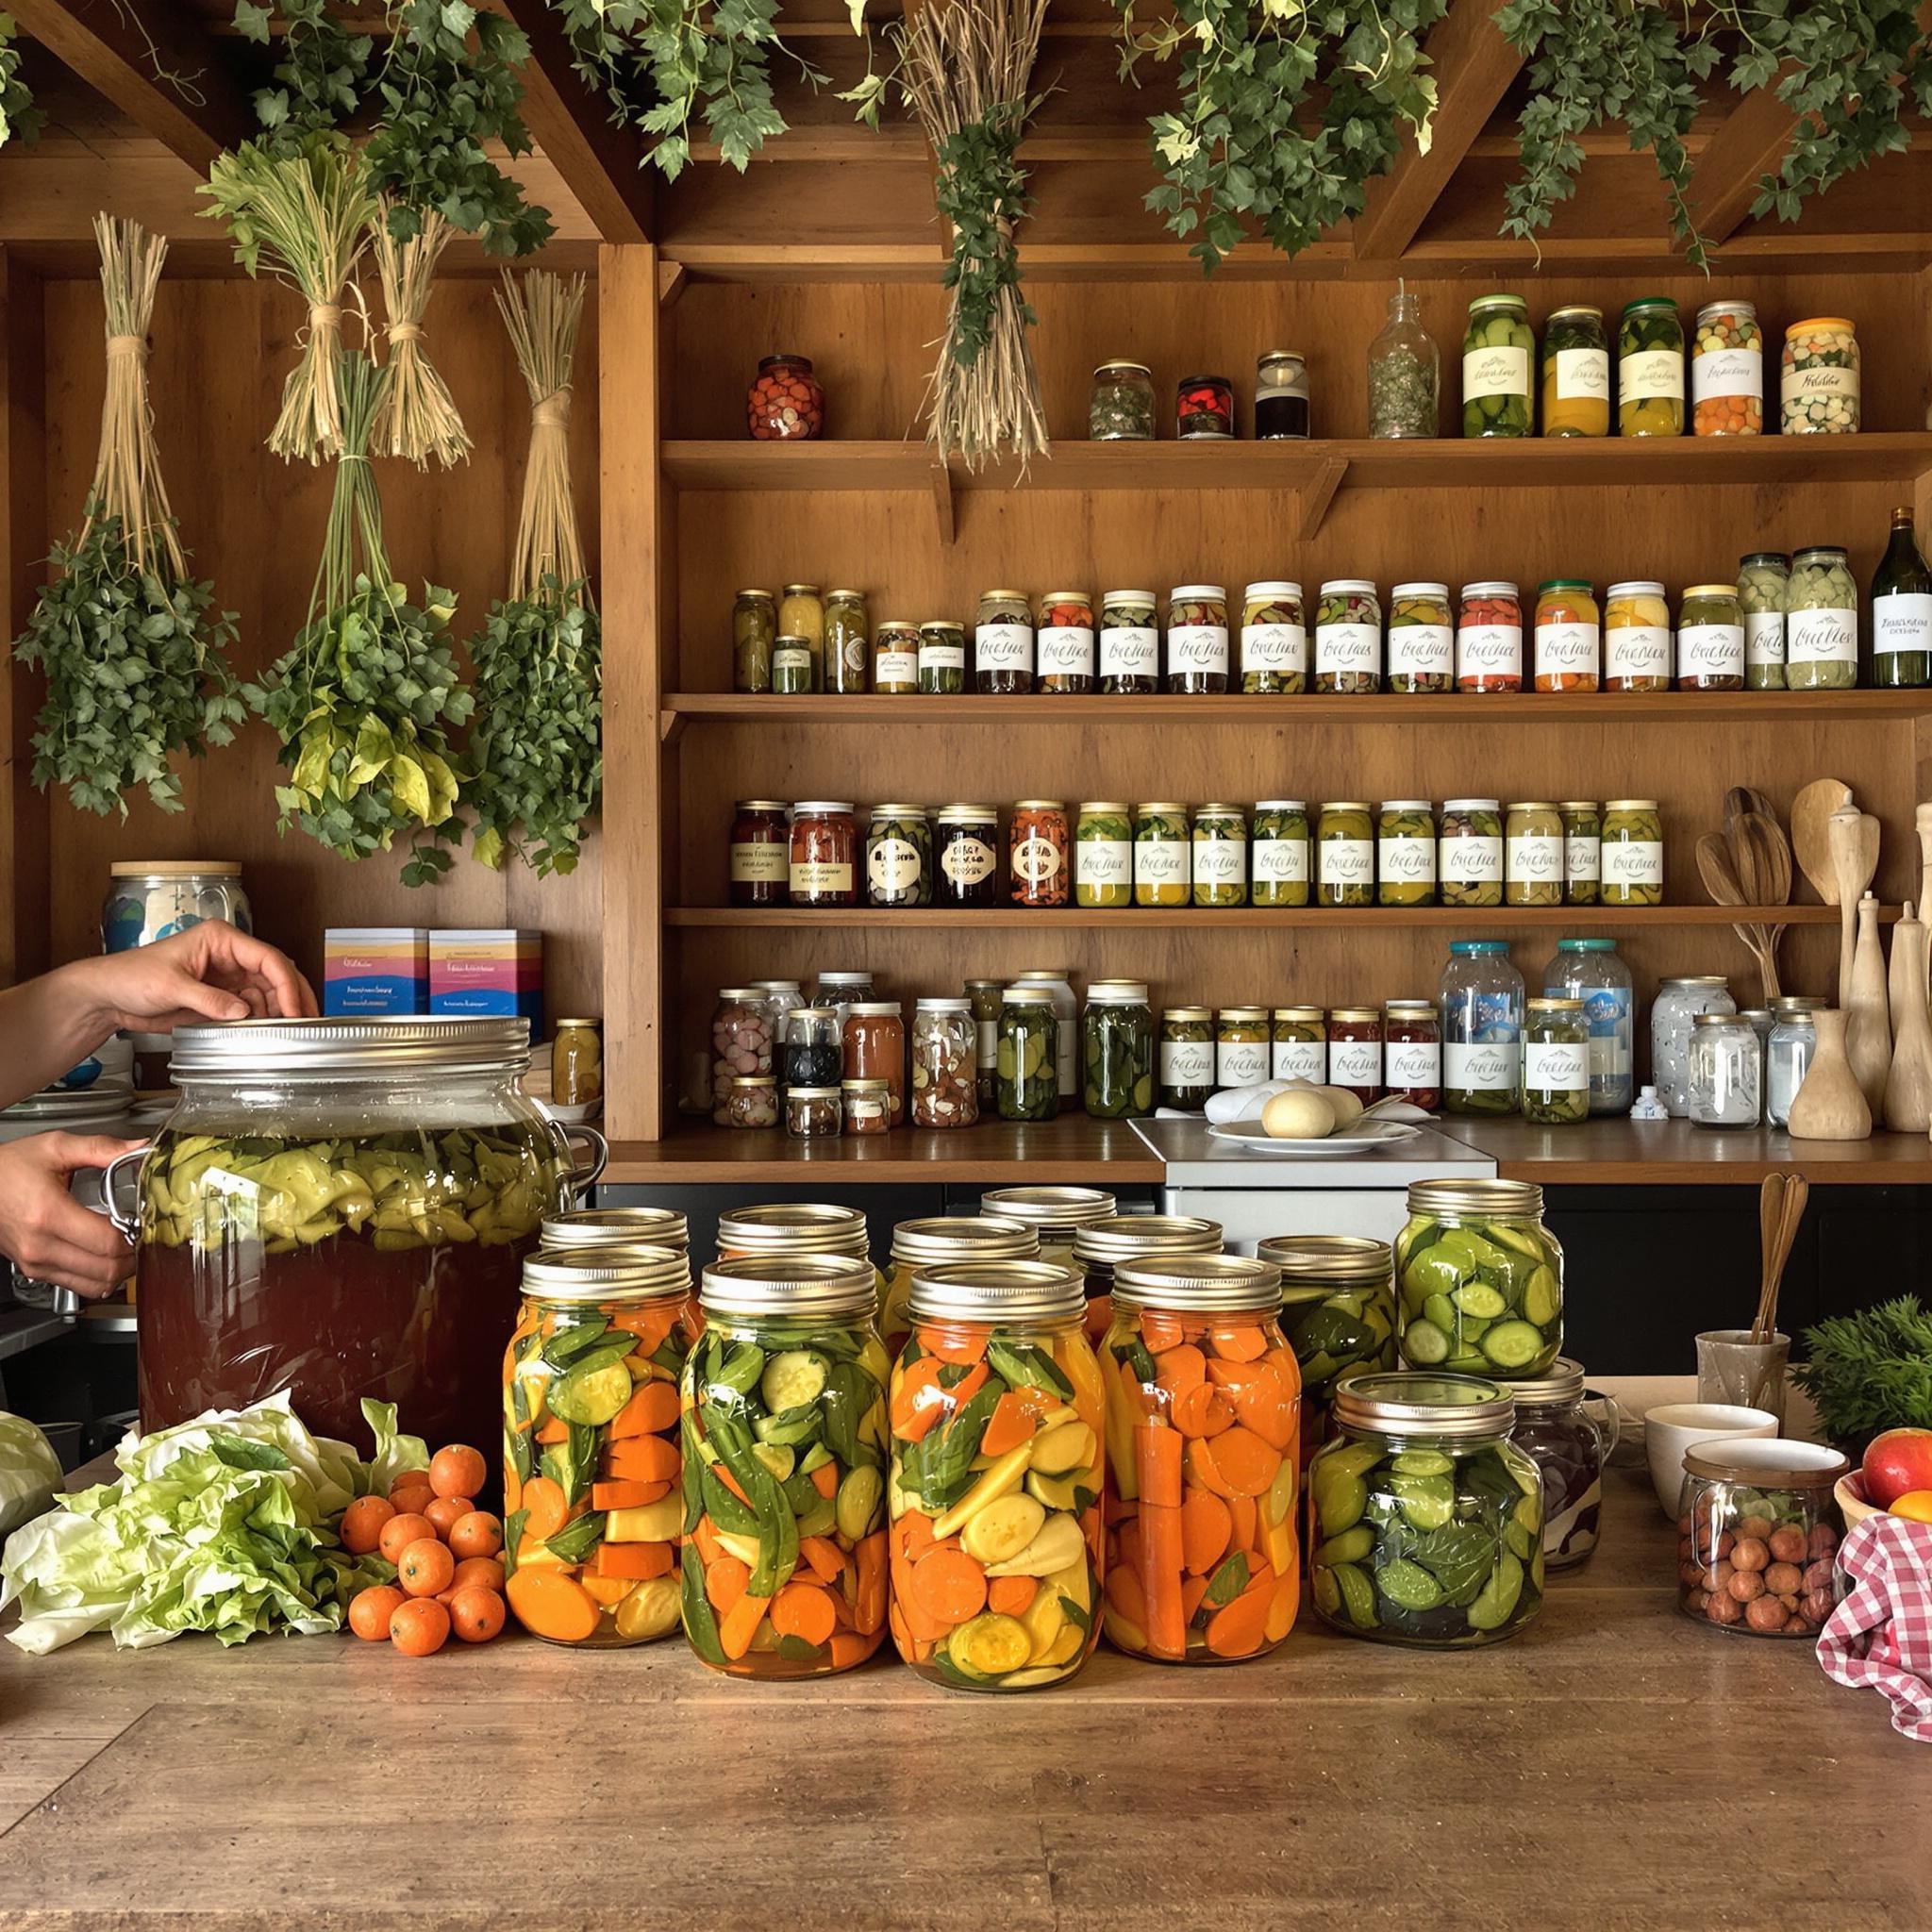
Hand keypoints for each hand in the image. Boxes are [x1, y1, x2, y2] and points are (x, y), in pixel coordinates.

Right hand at [0, 1133, 142, 1298]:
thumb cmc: (8, 1168)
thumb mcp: (56, 1147)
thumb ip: (101, 1148)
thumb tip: (139, 1147)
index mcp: (48, 1214)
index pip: (108, 1242)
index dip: (136, 1235)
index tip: (144, 1221)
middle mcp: (40, 1245)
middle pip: (107, 1269)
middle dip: (134, 1254)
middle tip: (142, 1234)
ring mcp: (36, 1262)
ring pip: (96, 1284)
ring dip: (121, 1270)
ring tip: (127, 1246)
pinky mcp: (34, 1270)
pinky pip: (79, 1286)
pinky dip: (101, 1277)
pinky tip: (107, 1256)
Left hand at [76, 920, 317, 1033]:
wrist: (108, 997)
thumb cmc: (131, 976)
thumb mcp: (170, 986)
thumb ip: (209, 1000)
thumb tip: (243, 1013)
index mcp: (221, 939)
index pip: (267, 959)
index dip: (287, 985)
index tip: (295, 1010)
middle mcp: (230, 956)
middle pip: (276, 975)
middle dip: (293, 997)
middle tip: (308, 1022)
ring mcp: (227, 978)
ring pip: (268, 993)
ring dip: (278, 1012)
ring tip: (287, 1032)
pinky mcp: (221, 998)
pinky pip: (251, 1009)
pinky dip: (261, 1022)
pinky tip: (265, 1033)